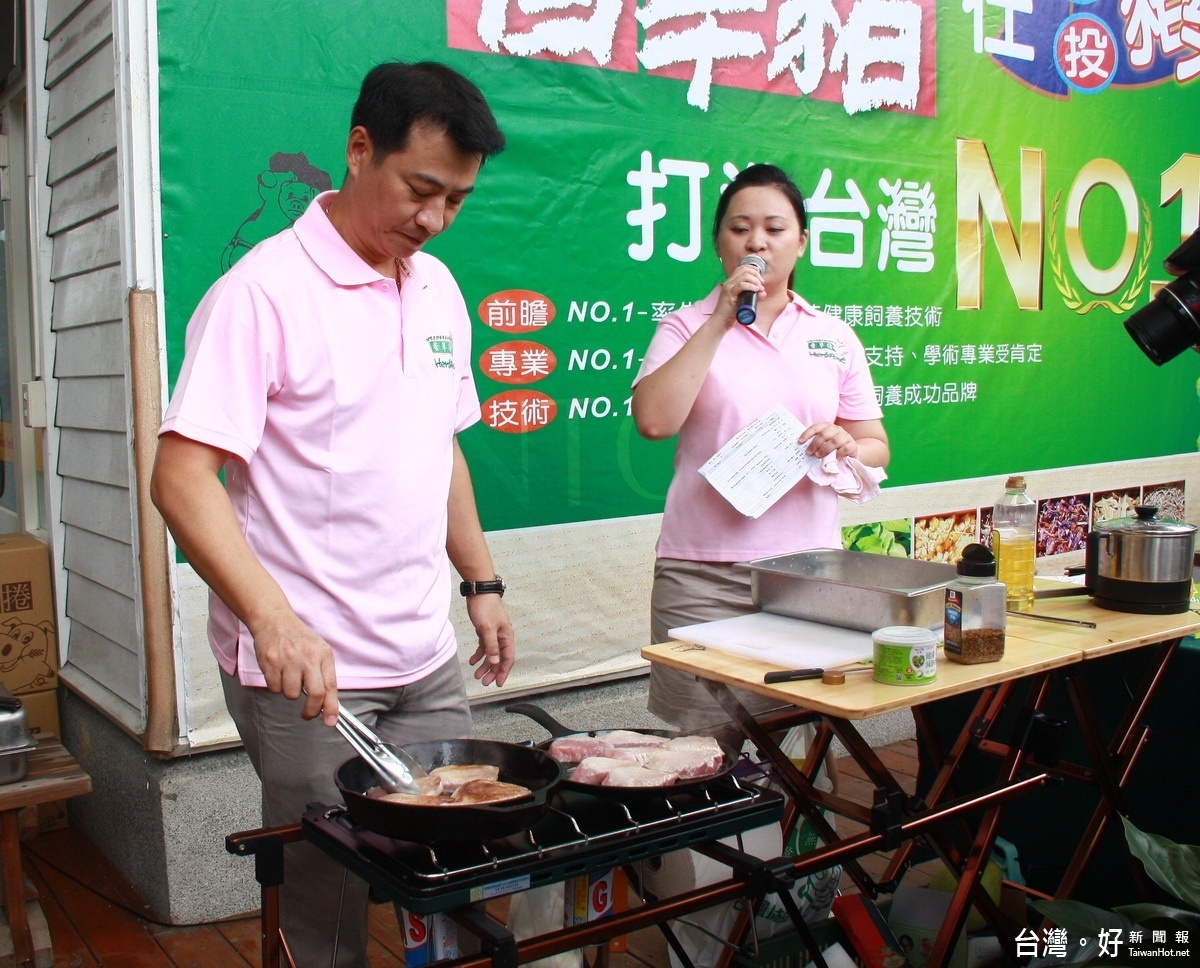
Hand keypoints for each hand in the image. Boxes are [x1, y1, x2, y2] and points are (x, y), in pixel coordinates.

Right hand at [248, 610, 338, 724]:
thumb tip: (327, 704)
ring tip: (289, 676)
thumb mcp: (318, 651)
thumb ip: (324, 675)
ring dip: (290, 692)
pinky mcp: (270, 663)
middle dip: (311, 711)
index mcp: (323, 654)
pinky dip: (276, 685)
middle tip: (307, 714)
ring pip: (291, 694)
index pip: (331, 686)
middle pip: (315, 694)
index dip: (331, 708)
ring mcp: (288, 660)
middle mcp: (307, 657)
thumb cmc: (298, 638)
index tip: (331, 721)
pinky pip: (275, 688)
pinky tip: (278, 671)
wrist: (274, 620)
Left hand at [465, 594, 514, 687]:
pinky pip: (484, 647)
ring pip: (491, 654)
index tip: (498, 683)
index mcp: (506, 637)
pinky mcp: (485, 631)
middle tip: (484, 682)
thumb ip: (491, 646)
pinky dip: (479, 655)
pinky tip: (472, 661)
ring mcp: (494, 634)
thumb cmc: (485, 608)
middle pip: (499, 659)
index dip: (503, 672)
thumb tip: (496, 662)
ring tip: (476, 675)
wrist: (479, 591)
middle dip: (492, 671)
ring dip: (485, 665)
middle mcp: (502, 637)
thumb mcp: (487, 628)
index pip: (508, 659)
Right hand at [713, 257, 765, 325]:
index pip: (742, 268)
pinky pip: (742, 285)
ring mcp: (728, 288)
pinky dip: (751, 286)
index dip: (753, 269)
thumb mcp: (743, 302)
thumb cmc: (730, 313)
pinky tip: (756, 290)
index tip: (760, 279)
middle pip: (745, 269)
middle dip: (756, 275)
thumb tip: (763, 292)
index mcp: (731, 282)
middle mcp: (729, 283)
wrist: (720, 322)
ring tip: (759, 288)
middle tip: (761, 284)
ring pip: (744, 275)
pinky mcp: (729, 294)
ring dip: (755, 280)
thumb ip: (753, 296)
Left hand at [800, 422, 857, 460]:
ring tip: (819, 456)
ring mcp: (846, 436)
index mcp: (827, 426)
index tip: (800, 442)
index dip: (807, 434)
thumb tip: (802, 449)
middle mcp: (837, 429)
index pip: (815, 427)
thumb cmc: (833, 447)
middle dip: (815, 444)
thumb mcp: (824, 443)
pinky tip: (834, 458)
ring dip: (825, 449)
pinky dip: (838, 453)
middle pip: (824, 434)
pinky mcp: (852, 445)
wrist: (851, 450)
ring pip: (835, 441)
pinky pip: (845, 448)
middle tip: (809, 452)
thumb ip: (816, 443)